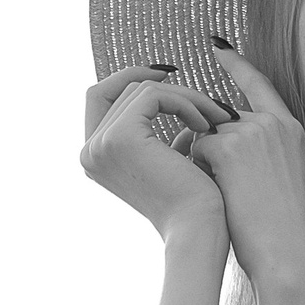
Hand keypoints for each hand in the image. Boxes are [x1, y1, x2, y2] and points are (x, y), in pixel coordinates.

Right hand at [82, 64, 236, 244]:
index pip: (100, 96)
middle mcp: (89, 151)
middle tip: (203, 100)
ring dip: (185, 98)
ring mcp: (101, 144)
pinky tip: (207, 125)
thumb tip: (163, 89)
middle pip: (122, 89)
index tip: (168, 74)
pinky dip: (186, 102)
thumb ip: (156, 129)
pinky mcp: (121, 136)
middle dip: (167, 88)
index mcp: (94, 157)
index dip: (130, 77)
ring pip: (142, 90)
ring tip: (215, 120)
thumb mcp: (167, 158)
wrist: (198, 229)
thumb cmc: (192, 201)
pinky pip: (154, 95)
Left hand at [188, 48, 304, 304]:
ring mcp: (252, 130)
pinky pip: (195, 147)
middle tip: (227, 184)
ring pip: (205, 132)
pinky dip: (197, 170)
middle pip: (221, 116)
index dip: (236, 64)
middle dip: (209, 146)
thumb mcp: (275, 181)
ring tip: (231, 197)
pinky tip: (220, 195)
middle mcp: (273, 122)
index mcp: (290, 129)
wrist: (287, 253)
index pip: (258, 84)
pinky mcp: (230, 146)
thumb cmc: (279, 232)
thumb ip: (253, 152)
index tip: (216, 45)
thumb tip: (209, 138)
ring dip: (203, 161)